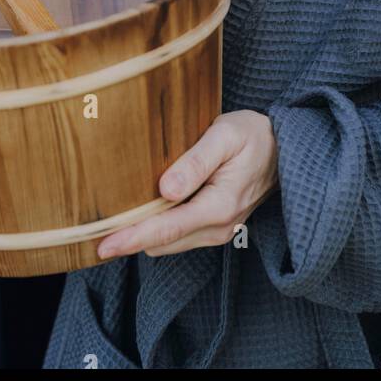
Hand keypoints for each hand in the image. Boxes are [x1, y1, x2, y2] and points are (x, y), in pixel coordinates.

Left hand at [97, 110, 278, 259]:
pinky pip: (179, 236)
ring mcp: (219, 231)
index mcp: (220, 206)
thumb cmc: (253, 136)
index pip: (167, 229)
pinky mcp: (216, 228)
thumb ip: (196, 161)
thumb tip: (165, 189)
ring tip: (117, 214)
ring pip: (168, 243)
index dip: (132, 238)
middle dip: (131, 237)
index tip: (102, 245)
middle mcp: (219, 227)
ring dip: (144, 233)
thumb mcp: (225, 136)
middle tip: (97, 224)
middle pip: (162, 242)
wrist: (284, 149)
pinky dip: (160, 228)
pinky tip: (147, 209)